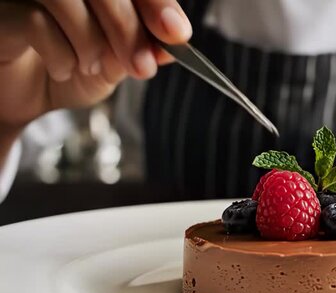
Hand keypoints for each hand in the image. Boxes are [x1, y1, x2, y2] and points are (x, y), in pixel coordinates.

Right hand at [0, 0, 191, 127]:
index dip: (158, 4)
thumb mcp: (113, 65)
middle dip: (130, 30)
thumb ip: (141, 49)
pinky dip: (60, 52)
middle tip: (141, 68)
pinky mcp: (4, 9)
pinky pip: (38, 19)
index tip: (178, 35)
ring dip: (93, 40)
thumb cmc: (65, 70)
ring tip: (91, 67)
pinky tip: (62, 68)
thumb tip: (173, 44)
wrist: (18, 99)